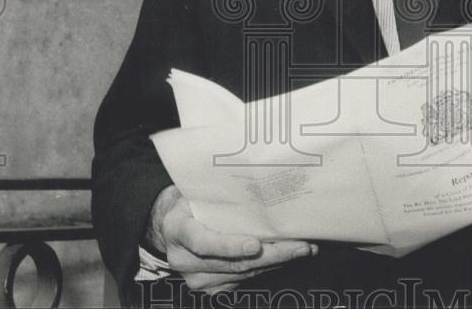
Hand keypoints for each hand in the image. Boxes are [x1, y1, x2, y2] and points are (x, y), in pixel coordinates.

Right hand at [147, 186, 316, 293]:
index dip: (230, 246)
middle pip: (232, 263)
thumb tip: (258, 184)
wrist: (169, 225)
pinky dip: (266, 269)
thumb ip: (218, 194)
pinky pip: (242, 280)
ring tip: (302, 249)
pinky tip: (285, 258)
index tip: (256, 245)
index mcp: (177, 229)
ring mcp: (195, 278)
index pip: (203, 243)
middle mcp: (183, 259)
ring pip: (241, 274)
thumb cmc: (188, 202)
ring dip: (276, 263)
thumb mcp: (196, 191)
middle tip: (300, 246)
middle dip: (271, 255)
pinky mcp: (208, 288)